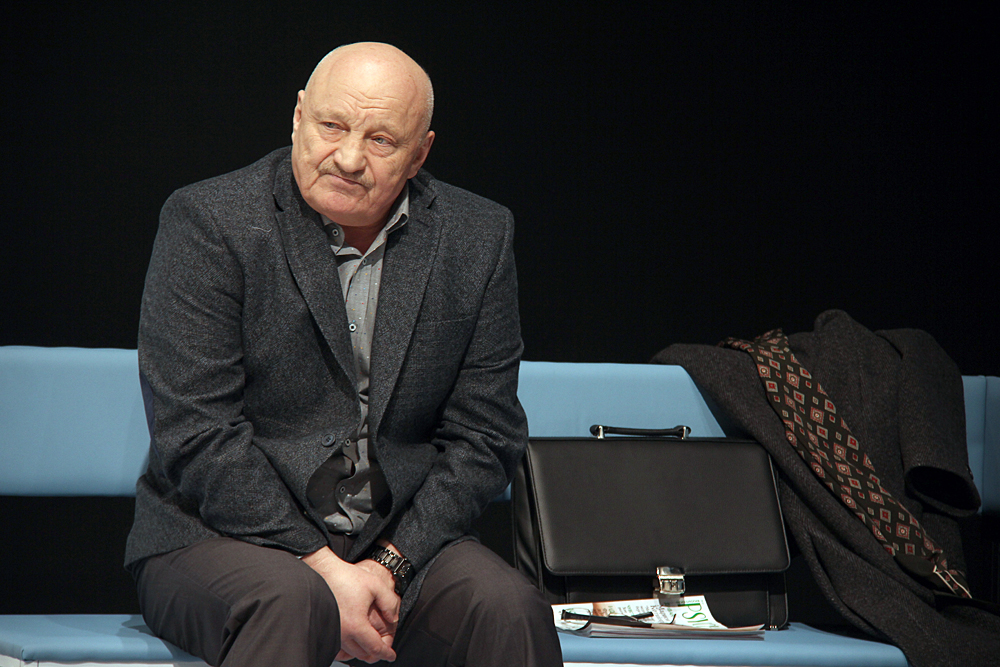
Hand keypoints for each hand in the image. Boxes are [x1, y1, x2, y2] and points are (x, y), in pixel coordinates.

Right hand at [302, 546, 399, 662]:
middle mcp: (343, 633)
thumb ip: (390, 603)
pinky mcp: (326, 629)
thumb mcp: (376, 586)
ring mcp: (333, 632)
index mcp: (357, 624)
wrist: (324, 571)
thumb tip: (393, 619)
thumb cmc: (347, 576)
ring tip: (371, 647)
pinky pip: (338, 648)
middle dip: (375, 654)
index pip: (375, 647)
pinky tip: (355, 643)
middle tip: (383, 650)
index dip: (386, 653)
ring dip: (363, 652)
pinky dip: (349, 650)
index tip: (391, 656)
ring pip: (351, 652)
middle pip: (363, 653)